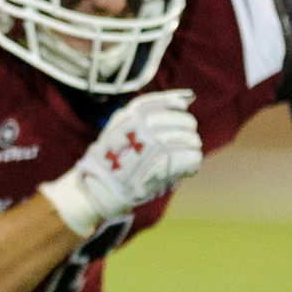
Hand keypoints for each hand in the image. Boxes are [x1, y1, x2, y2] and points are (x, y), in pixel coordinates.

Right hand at [39, 89, 202, 236]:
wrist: (99, 188)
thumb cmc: (110, 162)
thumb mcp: (118, 131)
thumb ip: (141, 118)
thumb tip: (182, 102)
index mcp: (129, 117)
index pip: (160, 102)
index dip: (175, 104)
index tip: (182, 108)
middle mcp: (141, 127)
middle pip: (181, 121)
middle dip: (188, 131)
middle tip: (189, 141)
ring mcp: (152, 145)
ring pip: (189, 140)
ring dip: (192, 149)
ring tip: (188, 158)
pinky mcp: (163, 164)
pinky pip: (191, 157)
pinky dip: (192, 163)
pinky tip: (187, 170)